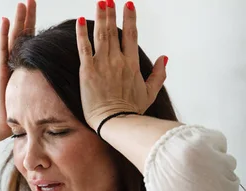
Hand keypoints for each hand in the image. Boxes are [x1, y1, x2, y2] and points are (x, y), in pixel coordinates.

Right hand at [0, 0, 36, 137]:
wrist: (3, 122)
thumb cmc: (23, 112)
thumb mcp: (40, 96)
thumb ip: (49, 86)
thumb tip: (66, 82)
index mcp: (26, 65)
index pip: (32, 40)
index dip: (34, 24)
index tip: (38, 9)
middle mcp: (16, 61)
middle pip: (23, 34)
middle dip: (26, 17)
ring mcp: (7, 64)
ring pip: (14, 38)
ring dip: (17, 21)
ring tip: (21, 4)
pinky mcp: (1, 70)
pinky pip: (3, 49)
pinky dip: (4, 35)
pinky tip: (5, 21)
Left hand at [76, 1, 167, 132]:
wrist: (114, 121)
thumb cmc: (130, 111)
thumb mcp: (149, 93)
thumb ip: (159, 74)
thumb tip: (165, 58)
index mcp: (132, 64)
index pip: (131, 35)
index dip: (129, 19)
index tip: (128, 5)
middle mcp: (117, 60)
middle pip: (114, 31)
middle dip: (111, 13)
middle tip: (108, 0)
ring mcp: (102, 64)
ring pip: (101, 35)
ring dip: (100, 17)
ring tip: (100, 2)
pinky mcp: (87, 71)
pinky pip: (84, 47)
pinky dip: (82, 33)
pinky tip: (81, 20)